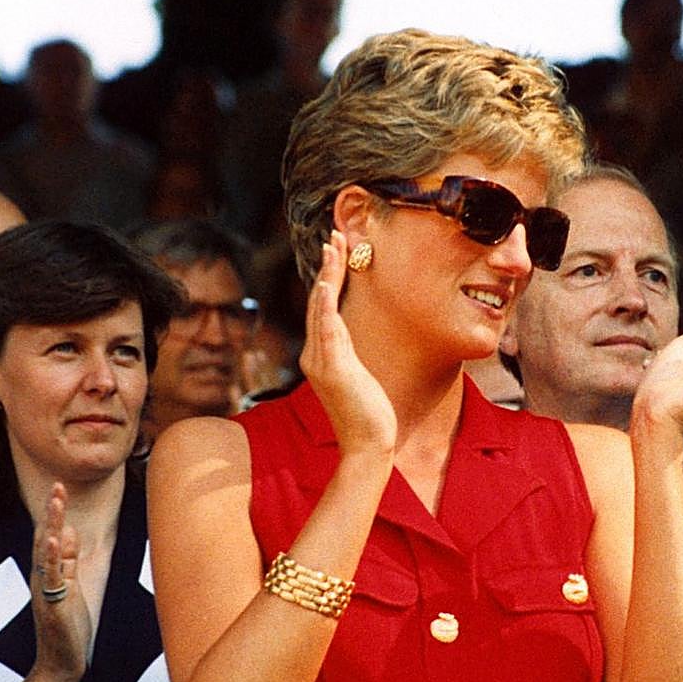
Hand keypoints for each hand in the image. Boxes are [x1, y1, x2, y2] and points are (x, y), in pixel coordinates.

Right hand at [30, 483, 89, 681]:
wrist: (61, 661)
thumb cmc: (67, 625)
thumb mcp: (70, 586)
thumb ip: (67, 561)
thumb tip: (66, 532)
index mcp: (48, 572)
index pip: (49, 536)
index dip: (55, 512)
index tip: (60, 488)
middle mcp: (42, 576)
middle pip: (44, 537)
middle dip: (52, 511)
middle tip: (58, 484)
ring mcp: (45, 588)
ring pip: (46, 551)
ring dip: (51, 525)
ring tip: (56, 501)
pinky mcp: (52, 602)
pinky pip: (51, 575)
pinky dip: (51, 556)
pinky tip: (52, 538)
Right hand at [298, 230, 396, 457]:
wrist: (367, 446)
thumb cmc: (368, 416)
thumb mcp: (359, 378)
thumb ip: (350, 357)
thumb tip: (352, 344)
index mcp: (321, 355)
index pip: (323, 308)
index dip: (328, 278)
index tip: (336, 250)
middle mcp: (314, 355)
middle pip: (319, 301)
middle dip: (327, 267)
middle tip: (334, 235)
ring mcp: (320, 361)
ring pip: (321, 308)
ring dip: (326, 275)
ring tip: (333, 246)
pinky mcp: (332, 369)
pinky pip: (325, 329)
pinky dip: (323, 304)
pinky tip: (324, 284)